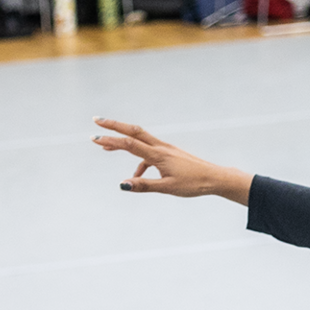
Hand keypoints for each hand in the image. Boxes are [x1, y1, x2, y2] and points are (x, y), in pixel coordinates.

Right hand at [91, 118, 252, 204]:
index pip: (129, 144)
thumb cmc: (193, 184)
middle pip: (133, 132)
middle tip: (96, 121)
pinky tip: (137, 175)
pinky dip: (139, 161)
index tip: (95, 138)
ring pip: (139, 139)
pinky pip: (148, 153)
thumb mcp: (167, 188)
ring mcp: (165, 149)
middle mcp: (160, 147)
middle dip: (114, 126)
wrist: (214, 178)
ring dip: (122, 141)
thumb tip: (123, 184)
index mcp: (158, 155)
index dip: (111, 141)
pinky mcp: (169, 153)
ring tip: (105, 147)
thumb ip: (144, 186)